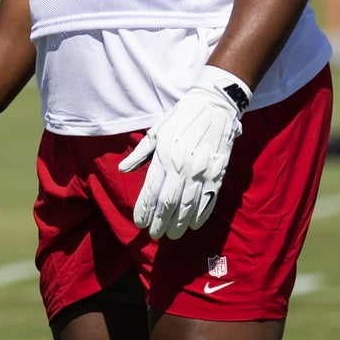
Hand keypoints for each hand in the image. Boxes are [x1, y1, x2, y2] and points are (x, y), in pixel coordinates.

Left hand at [120, 67, 248, 240]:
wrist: (214, 105)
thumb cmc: (180, 118)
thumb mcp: (156, 132)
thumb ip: (139, 154)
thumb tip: (122, 170)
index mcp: (164, 156)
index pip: (151, 191)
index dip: (145, 210)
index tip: (139, 223)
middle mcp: (182, 166)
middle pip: (168, 203)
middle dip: (160, 222)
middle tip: (155, 234)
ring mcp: (201, 171)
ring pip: (188, 205)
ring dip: (179, 223)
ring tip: (172, 234)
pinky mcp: (218, 172)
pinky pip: (209, 199)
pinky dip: (201, 214)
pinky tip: (193, 224)